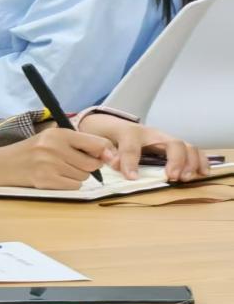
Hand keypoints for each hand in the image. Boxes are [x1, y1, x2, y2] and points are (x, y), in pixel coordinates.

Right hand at [0, 127, 114, 189]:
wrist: (3, 164)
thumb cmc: (31, 151)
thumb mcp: (51, 138)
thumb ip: (79, 143)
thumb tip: (109, 155)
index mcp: (58, 133)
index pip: (96, 143)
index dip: (104, 152)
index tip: (105, 157)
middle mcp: (54, 147)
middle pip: (92, 163)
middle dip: (87, 166)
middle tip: (72, 163)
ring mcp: (49, 164)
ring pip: (83, 176)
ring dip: (76, 176)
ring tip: (58, 169)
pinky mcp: (46, 180)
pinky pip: (74, 186)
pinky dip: (68, 184)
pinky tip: (54, 178)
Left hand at [76, 114, 207, 181]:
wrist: (111, 126)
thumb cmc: (107, 135)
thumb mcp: (100, 141)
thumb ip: (107, 152)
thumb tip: (116, 163)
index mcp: (129, 133)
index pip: (131, 145)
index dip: (130, 161)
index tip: (131, 177)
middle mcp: (152, 134)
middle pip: (172, 142)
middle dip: (176, 160)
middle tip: (171, 177)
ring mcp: (164, 140)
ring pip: (186, 146)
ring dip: (191, 163)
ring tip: (186, 178)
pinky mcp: (172, 147)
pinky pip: (191, 151)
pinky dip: (200, 161)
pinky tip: (202, 173)